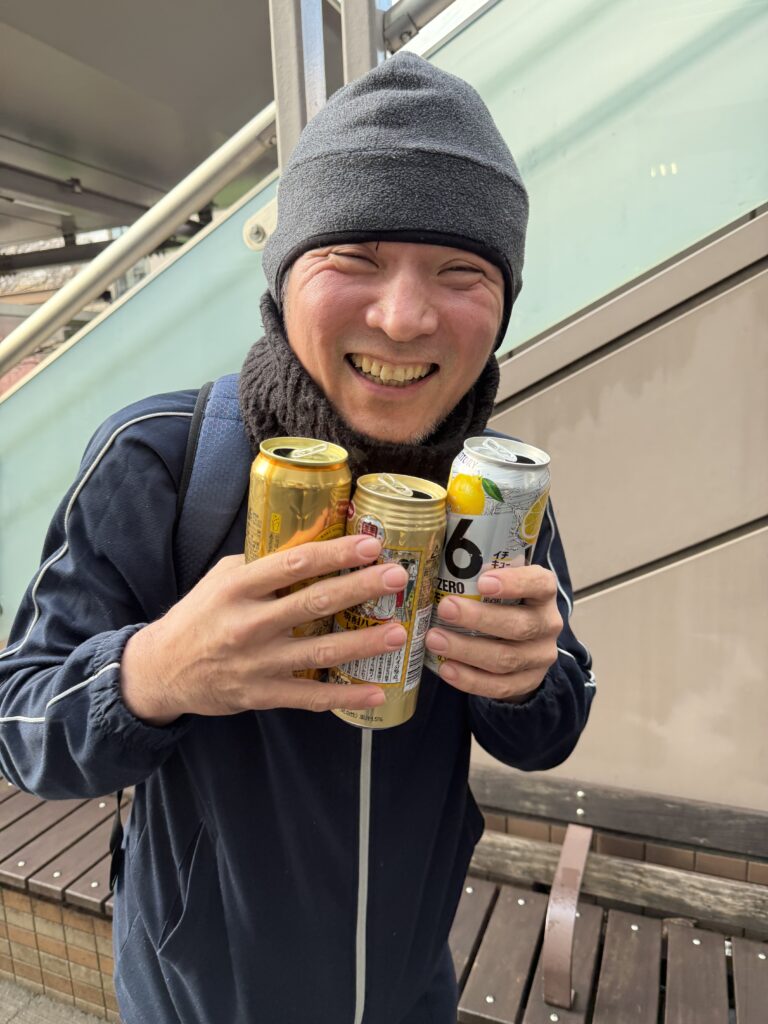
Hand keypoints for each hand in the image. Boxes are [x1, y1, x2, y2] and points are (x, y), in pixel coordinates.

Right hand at [120, 535, 406, 724]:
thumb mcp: (222, 578)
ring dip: (364, 643)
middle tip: (398, 578)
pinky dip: (345, 697)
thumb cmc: (199, 615)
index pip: (295, 564)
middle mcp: (248, 623)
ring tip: (399, 634)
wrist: (161, 669)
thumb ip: (262, 563)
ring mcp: (256, 662)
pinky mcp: (261, 694)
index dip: (336, 553)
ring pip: (319, 651)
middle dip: (361, 588)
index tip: (371, 545)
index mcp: (239, 586)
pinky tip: (377, 692)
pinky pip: (310, 696)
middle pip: (314, 603)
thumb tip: (312, 541)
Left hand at [424, 565, 561, 701]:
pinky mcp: (528, 682)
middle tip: (445, 608)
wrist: (523, 644)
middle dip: (479, 618)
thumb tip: (437, 559)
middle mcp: (548, 624)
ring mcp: (540, 656)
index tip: (482, 581)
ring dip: (467, 650)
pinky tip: (447, 669)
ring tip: (434, 639)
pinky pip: (500, 686)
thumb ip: (479, 572)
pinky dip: (471, 679)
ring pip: (506, 658)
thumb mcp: (500, 583)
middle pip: (519, 625)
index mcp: (543, 592)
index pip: (539, 584)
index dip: (514, 583)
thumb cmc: (502, 603)